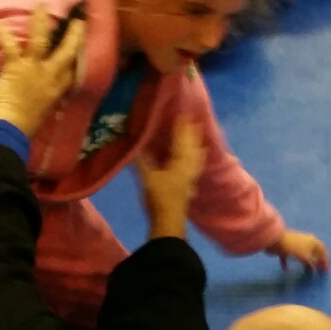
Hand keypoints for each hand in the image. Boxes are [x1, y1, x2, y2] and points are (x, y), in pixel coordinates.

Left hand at [0, 4, 86, 135]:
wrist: (12, 129)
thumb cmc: (26, 125)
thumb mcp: (46, 111)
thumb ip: (48, 97)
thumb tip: (47, 93)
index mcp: (59, 88)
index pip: (73, 68)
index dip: (79, 55)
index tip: (83, 45)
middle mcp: (51, 75)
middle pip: (68, 50)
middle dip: (74, 33)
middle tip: (78, 20)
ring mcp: (35, 68)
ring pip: (42, 40)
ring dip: (41, 21)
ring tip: (41, 6)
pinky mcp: (16, 66)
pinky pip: (10, 46)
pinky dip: (3, 34)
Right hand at [137, 120, 204, 239]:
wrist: (169, 223)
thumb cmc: (160, 198)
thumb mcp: (147, 177)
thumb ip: (141, 158)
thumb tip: (133, 140)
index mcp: (182, 160)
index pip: (182, 136)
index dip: (182, 121)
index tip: (182, 106)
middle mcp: (190, 164)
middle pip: (193, 142)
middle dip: (191, 129)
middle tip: (189, 114)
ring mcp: (192, 174)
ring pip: (197, 152)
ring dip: (195, 140)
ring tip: (194, 129)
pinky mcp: (189, 183)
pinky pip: (195, 162)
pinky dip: (195, 153)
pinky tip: (195, 154)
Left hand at [269, 229, 329, 274]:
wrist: (276, 240)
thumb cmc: (294, 247)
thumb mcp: (306, 257)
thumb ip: (312, 264)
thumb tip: (314, 270)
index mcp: (313, 241)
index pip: (323, 251)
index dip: (325, 261)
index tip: (325, 271)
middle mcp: (306, 242)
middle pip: (314, 253)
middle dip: (316, 262)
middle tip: (318, 272)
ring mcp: (295, 245)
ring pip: (302, 255)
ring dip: (305, 263)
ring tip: (306, 272)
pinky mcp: (285, 249)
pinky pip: (288, 257)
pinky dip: (288, 263)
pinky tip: (285, 270)